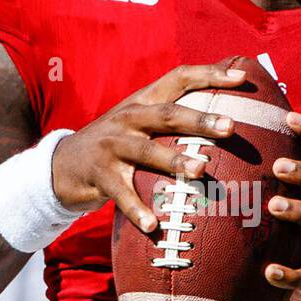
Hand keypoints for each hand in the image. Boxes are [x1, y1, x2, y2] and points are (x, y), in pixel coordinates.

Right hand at [51, 62, 245, 229]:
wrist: (60, 165)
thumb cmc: (115, 145)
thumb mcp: (138, 124)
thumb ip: (171, 118)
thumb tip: (225, 120)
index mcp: (142, 101)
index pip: (178, 78)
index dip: (208, 74)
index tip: (241, 77)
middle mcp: (127, 118)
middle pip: (166, 114)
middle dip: (199, 120)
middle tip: (230, 127)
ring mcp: (111, 146)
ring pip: (146, 151)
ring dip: (174, 160)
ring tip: (201, 171)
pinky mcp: (98, 175)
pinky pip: (121, 194)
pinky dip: (137, 210)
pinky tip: (154, 226)